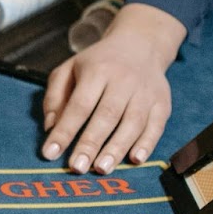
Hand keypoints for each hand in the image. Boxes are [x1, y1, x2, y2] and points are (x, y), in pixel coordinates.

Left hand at [40, 4, 181, 173]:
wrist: (141, 44)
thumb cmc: (97, 64)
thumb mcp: (69, 70)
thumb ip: (55, 97)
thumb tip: (50, 128)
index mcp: (97, 71)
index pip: (79, 105)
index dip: (65, 131)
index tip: (50, 154)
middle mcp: (124, 81)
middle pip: (107, 116)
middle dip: (91, 144)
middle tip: (77, 168)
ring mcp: (146, 93)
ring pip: (133, 123)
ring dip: (117, 148)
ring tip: (101, 169)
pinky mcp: (162, 103)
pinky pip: (156, 126)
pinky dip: (147, 144)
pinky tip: (136, 159)